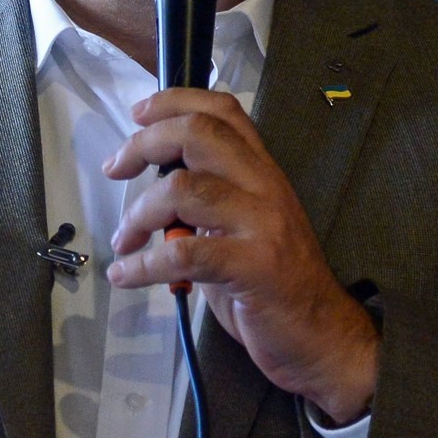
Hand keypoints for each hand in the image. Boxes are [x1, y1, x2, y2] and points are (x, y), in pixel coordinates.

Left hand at [103, 88, 378, 424]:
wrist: (322, 336)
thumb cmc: (274, 283)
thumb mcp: (240, 227)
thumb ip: (206, 201)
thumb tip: (152, 189)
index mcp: (262, 171)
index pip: (223, 110)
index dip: (174, 102)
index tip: (138, 114)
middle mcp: (264, 186)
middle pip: (198, 134)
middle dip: (145, 144)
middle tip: (116, 169)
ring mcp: (262, 224)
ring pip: (184, 190)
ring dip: (139, 215)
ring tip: (124, 241)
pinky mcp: (253, 266)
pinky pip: (183, 254)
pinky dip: (142, 264)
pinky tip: (125, 275)